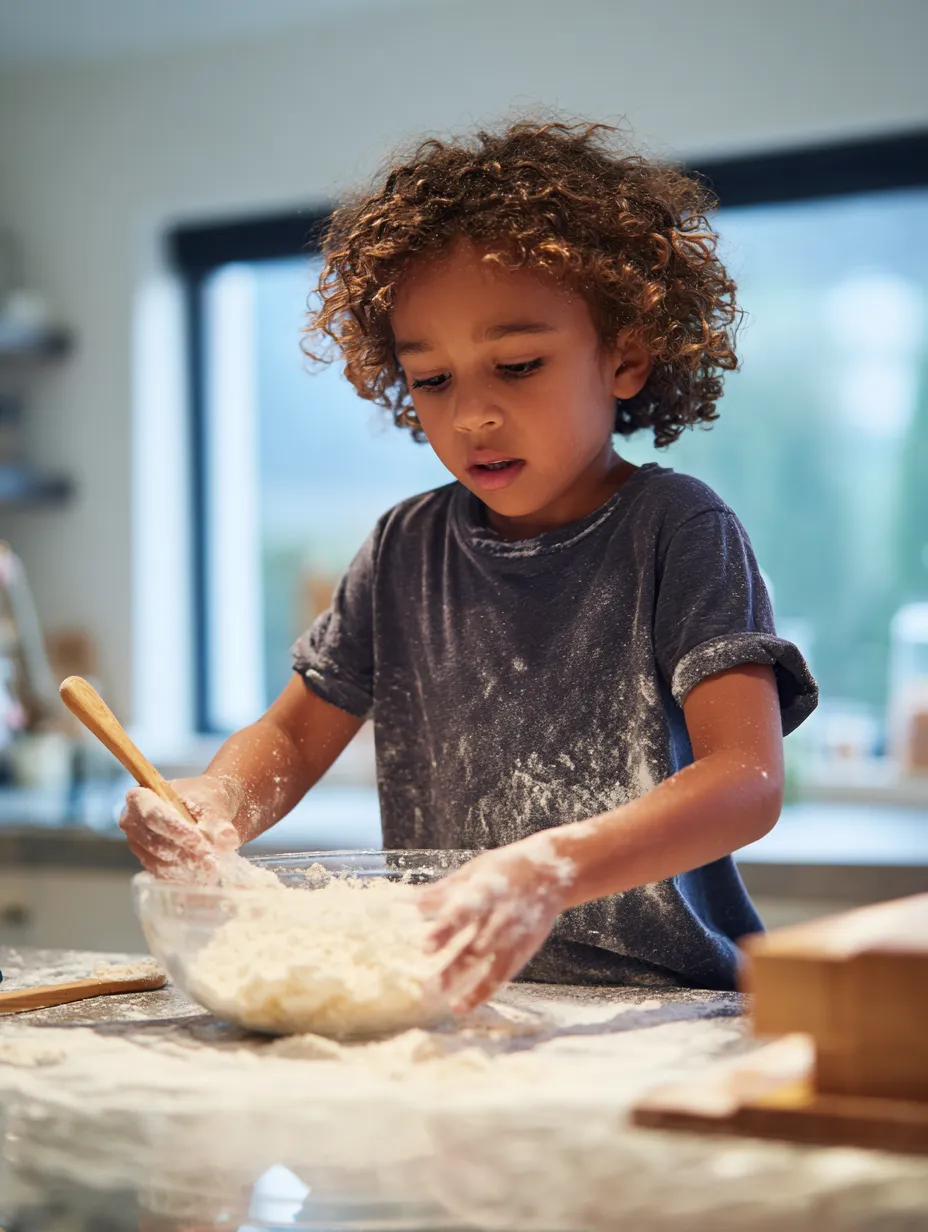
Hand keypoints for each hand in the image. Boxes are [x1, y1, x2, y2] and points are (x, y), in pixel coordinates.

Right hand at [119, 775, 241, 881]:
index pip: (153, 815)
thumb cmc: (205, 799)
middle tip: (211, 863)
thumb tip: (227, 840)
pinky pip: (164, 874)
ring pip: (159, 862)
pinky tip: (203, 878)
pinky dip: (184, 878)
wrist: (209, 810)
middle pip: (155, 842)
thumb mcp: (214, 803)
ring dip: (186, 869)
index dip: (175, 830)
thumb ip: (218, 821)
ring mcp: (140, 846)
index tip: (200, 840)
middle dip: (185, 853)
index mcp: (142, 798)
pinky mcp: (150, 862)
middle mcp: (134, 823)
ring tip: (212, 872)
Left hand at [420, 836, 574, 1013]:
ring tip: (436, 996)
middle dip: (452, 967)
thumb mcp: (475, 871)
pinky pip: (499, 978)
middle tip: (427, 987)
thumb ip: (443, 890)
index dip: (446, 931)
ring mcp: (513, 937)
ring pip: (486, 966)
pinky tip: (459, 1006)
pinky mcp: (520, 952)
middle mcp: (501, 918)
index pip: (464, 913)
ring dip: (461, 982)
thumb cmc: (506, 869)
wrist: (552, 874)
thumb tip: (408, 902)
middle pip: (475, 947)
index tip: (426, 948)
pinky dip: (480, 993)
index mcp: (487, 892)